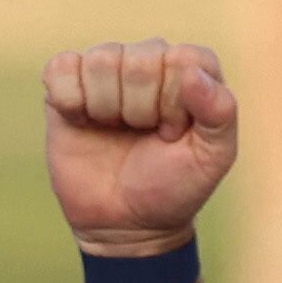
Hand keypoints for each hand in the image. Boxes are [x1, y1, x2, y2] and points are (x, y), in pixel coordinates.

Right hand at [42, 41, 238, 257]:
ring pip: (100, 61)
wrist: (123, 223)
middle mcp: (148, 59)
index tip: (173, 133)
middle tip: (143, 135)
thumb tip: (192, 73)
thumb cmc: (173, 186)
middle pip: (138, 61)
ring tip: (115, 129)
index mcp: (190, 68)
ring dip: (106, 108)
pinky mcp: (66, 84)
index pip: (181, 60)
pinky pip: (61, 68)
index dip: (174, 104)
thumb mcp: (213, 157)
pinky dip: (70, 100)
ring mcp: (106, 70)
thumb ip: (220, 112)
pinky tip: (83, 122)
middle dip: (140, 110)